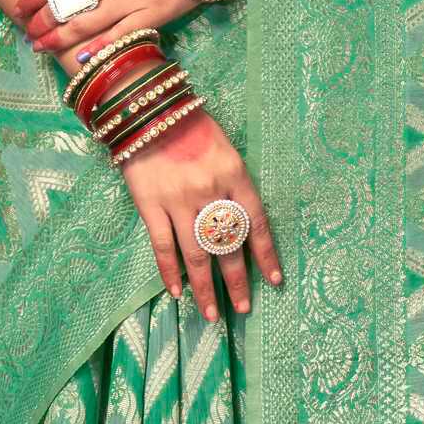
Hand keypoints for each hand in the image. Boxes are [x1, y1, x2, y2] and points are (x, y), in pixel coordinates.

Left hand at [17, 0, 248, 58]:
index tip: (18, 9)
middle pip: (67, 5)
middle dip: (42, 22)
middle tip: (28, 34)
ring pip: (87, 22)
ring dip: (60, 37)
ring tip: (42, 48)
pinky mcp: (150, 15)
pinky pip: (120, 34)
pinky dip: (100, 46)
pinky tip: (81, 57)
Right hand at [117, 106, 281, 321]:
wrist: (147, 109)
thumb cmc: (191, 127)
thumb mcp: (226, 150)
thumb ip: (233, 185)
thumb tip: (239, 226)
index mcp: (235, 176)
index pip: (257, 223)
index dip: (267, 254)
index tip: (275, 280)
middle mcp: (210, 192)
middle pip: (228, 246)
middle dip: (238, 281)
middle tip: (244, 308)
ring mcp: (179, 201)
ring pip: (197, 254)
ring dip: (206, 288)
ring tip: (213, 314)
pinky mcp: (150, 204)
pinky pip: (163, 246)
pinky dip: (171, 272)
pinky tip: (178, 292)